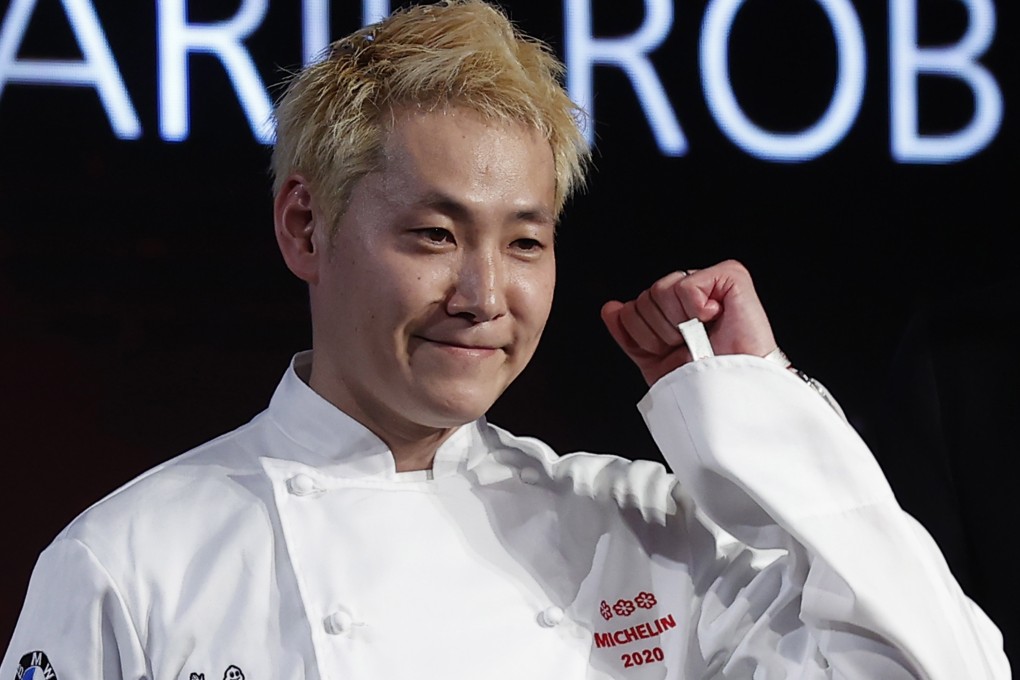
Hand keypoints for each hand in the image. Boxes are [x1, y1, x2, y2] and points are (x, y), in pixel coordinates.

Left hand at [600, 260, 776, 385]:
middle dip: (659, 331)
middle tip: (687, 345)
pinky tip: (712, 318)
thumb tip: (610, 308)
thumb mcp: (654, 361)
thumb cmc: (703, 380)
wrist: (732, 393)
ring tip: (699, 334)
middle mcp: (688, 292)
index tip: (669, 352)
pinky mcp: (730, 276)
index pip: (632, 309)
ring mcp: (709, 282)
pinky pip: (687, 284)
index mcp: (671, 308)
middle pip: (645, 298)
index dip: (644, 336)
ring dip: (678, 322)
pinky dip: (696, 308)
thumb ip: (630, 334)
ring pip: (661, 289)